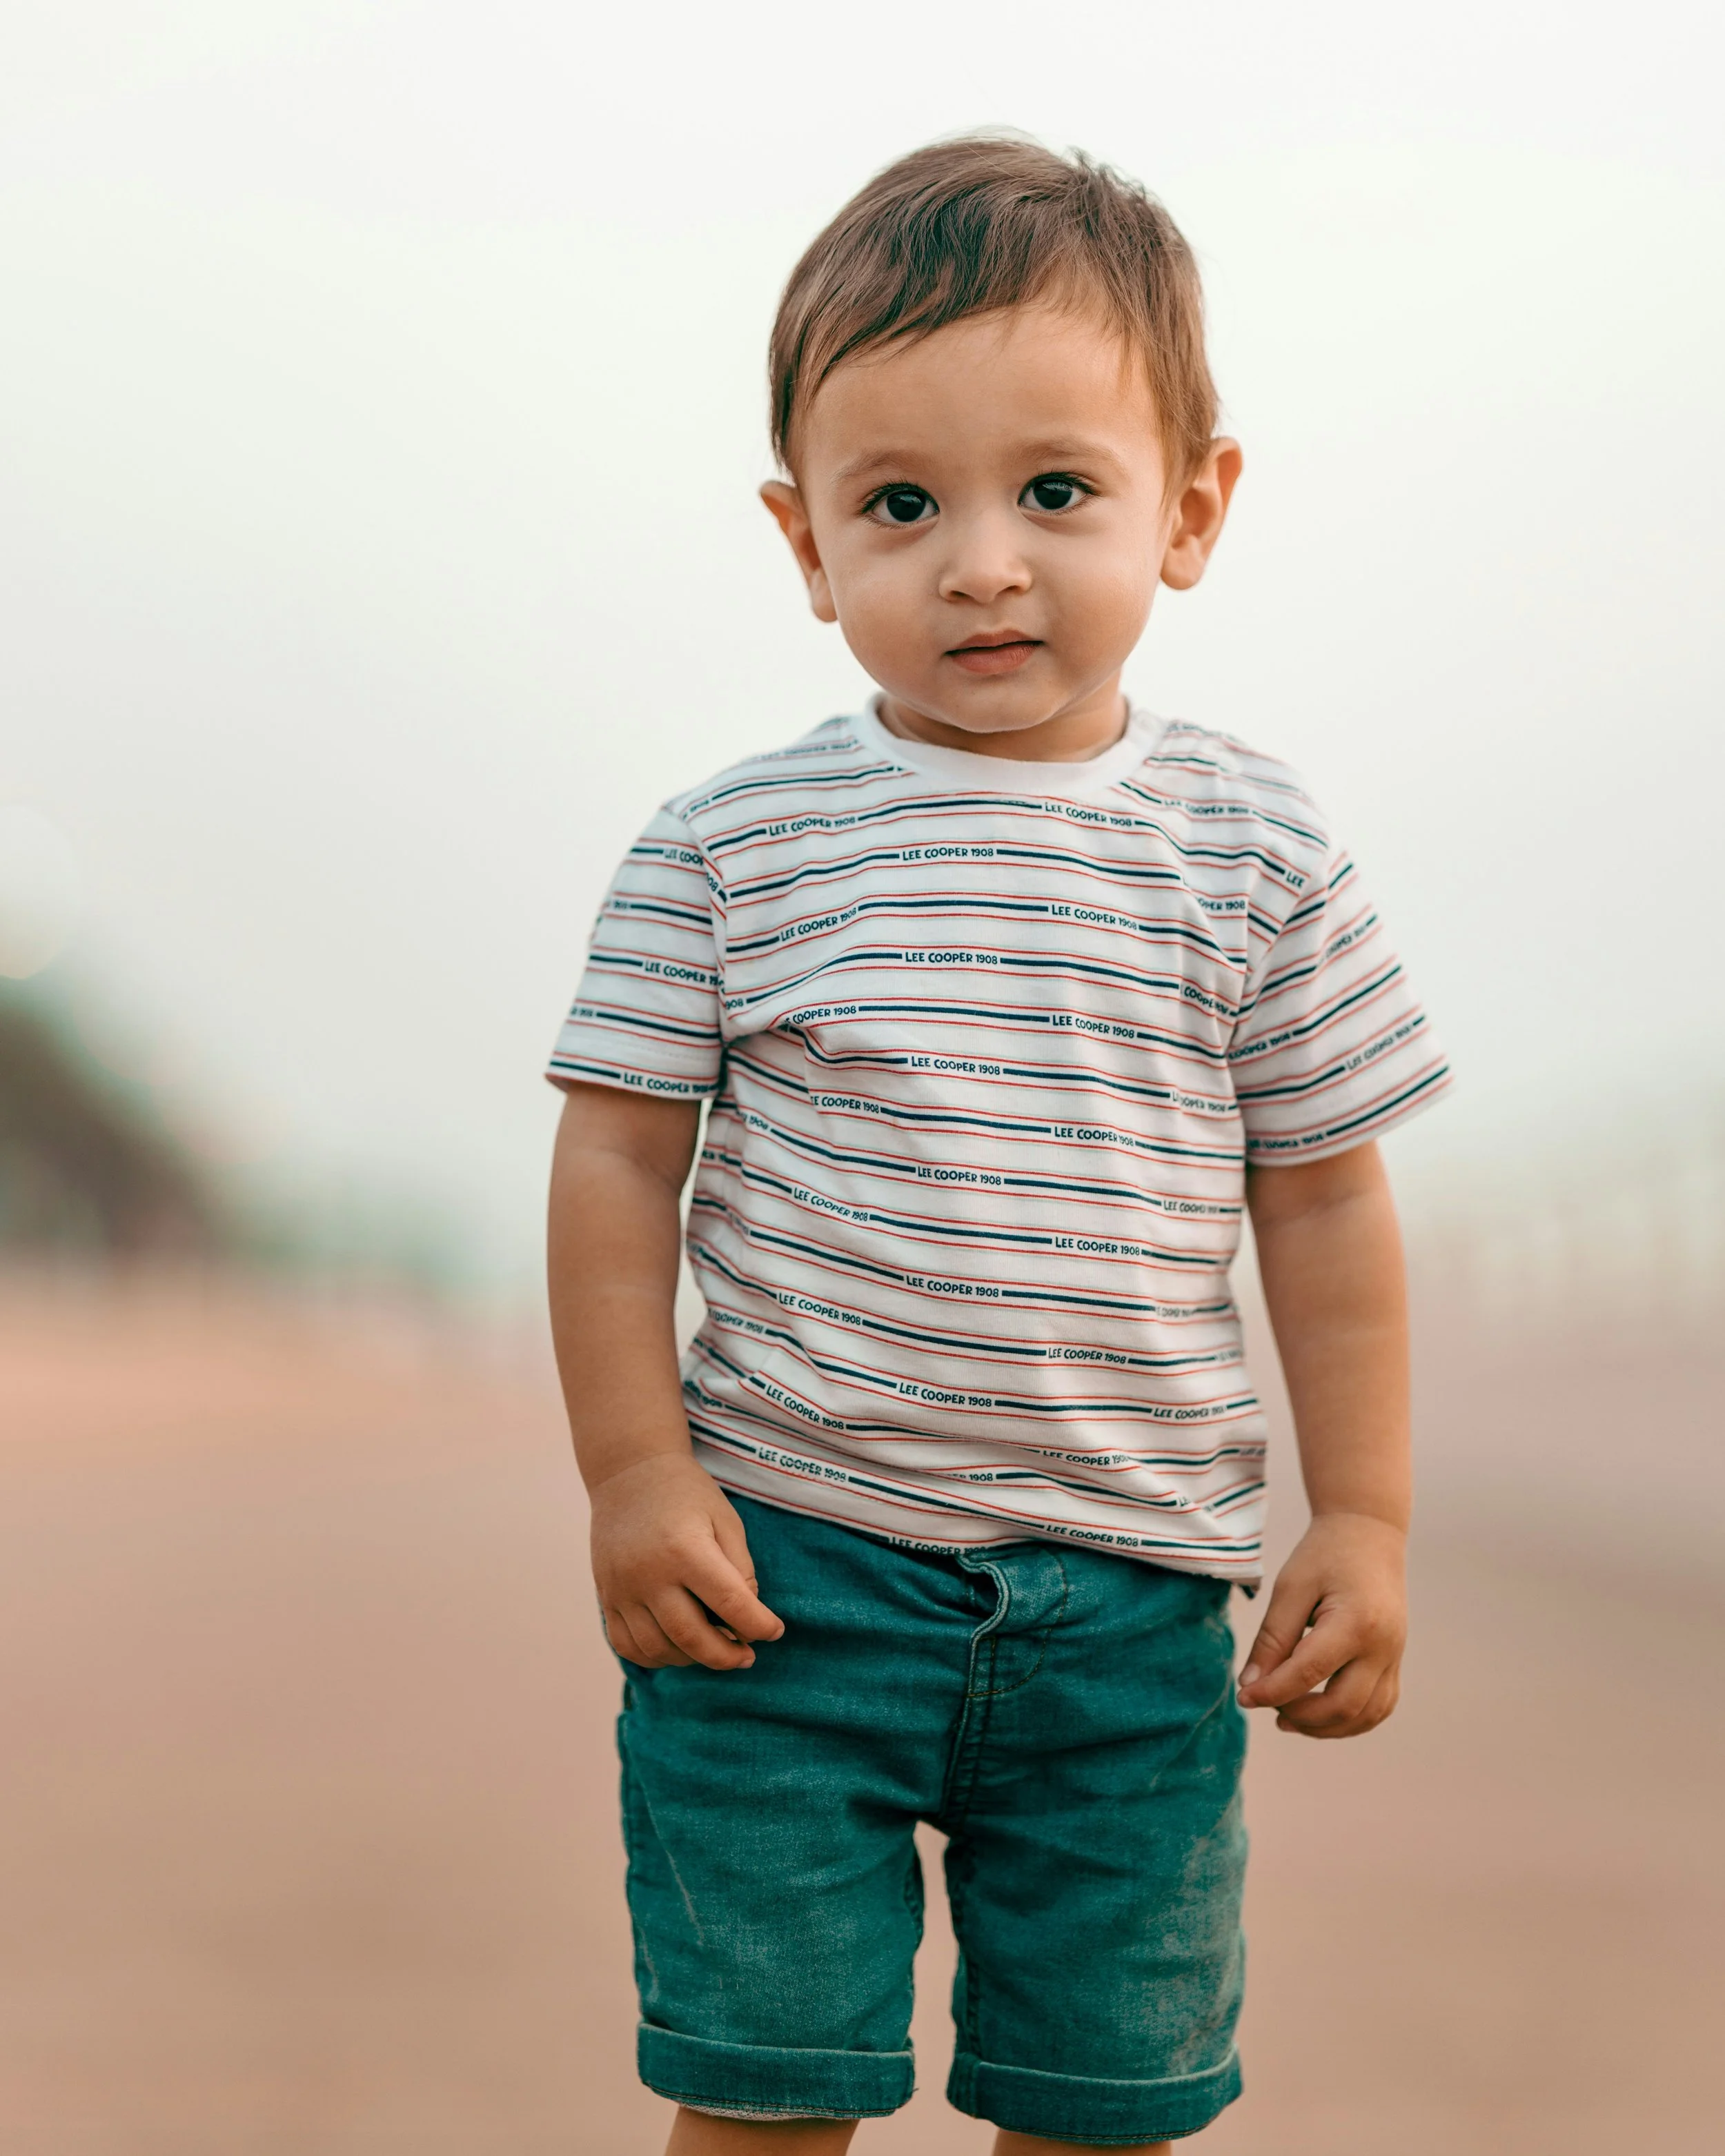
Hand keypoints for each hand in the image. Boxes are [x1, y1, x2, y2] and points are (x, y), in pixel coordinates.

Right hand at [589, 1451, 784, 1671]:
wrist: (628, 1473)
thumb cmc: (686, 1493)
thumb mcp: (725, 1519)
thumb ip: (741, 1568)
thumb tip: (746, 1619)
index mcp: (686, 1549)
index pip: (730, 1603)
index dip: (759, 1626)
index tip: (775, 1632)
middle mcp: (649, 1574)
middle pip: (691, 1637)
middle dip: (726, 1656)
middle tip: (747, 1656)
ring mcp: (622, 1588)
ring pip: (658, 1648)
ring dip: (692, 1660)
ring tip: (715, 1649)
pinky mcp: (606, 1596)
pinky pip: (627, 1645)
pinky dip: (655, 1658)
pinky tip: (678, 1649)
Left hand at [1236, 1512, 1405, 1737]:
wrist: (1369, 1534)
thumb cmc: (1324, 1555)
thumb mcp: (1291, 1587)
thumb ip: (1272, 1638)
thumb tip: (1250, 1685)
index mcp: (1356, 1622)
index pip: (1308, 1673)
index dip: (1272, 1692)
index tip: (1243, 1697)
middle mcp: (1383, 1646)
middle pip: (1343, 1706)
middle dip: (1299, 1715)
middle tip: (1265, 1703)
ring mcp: (1395, 1657)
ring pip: (1365, 1716)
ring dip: (1325, 1727)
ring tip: (1287, 1717)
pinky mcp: (1396, 1661)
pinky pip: (1379, 1707)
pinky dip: (1349, 1721)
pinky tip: (1320, 1715)